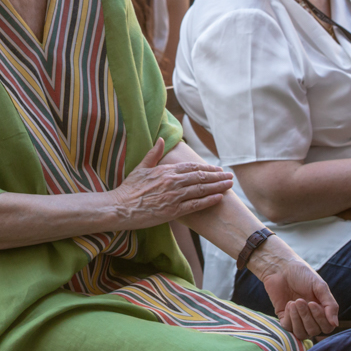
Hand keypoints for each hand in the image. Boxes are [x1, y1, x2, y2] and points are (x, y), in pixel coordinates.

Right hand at [111, 138, 232, 228]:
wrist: (121, 207)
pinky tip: (219, 197)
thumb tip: (160, 139)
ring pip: (201, 190)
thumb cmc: (129, 188)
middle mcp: (172, 182)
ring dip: (217, 186)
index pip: (191, 167)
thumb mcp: (141, 168)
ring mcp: (174, 196)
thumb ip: (153, 154)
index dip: (206, 168)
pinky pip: (195, 205)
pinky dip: (208, 200)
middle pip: (200, 177)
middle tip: (230, 176)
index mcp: (166, 171)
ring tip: (229, 185)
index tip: (217, 169)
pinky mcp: (173, 211)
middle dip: (217, 176)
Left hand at [254, 239, 339, 338]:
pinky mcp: (284, 318)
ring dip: (298, 319)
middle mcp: (310, 317)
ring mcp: (297, 319)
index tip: (312, 303)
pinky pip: (288, 328)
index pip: (327, 327)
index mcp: (322, 310)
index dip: (321, 319)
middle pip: (314, 331)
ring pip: (301, 333)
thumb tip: (335, 324)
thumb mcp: (320, 286)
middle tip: (300, 300)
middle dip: (307, 316)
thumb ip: (330, 305)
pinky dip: (289, 318)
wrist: (280, 267)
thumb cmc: (302, 274)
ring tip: (293, 302)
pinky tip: (288, 304)